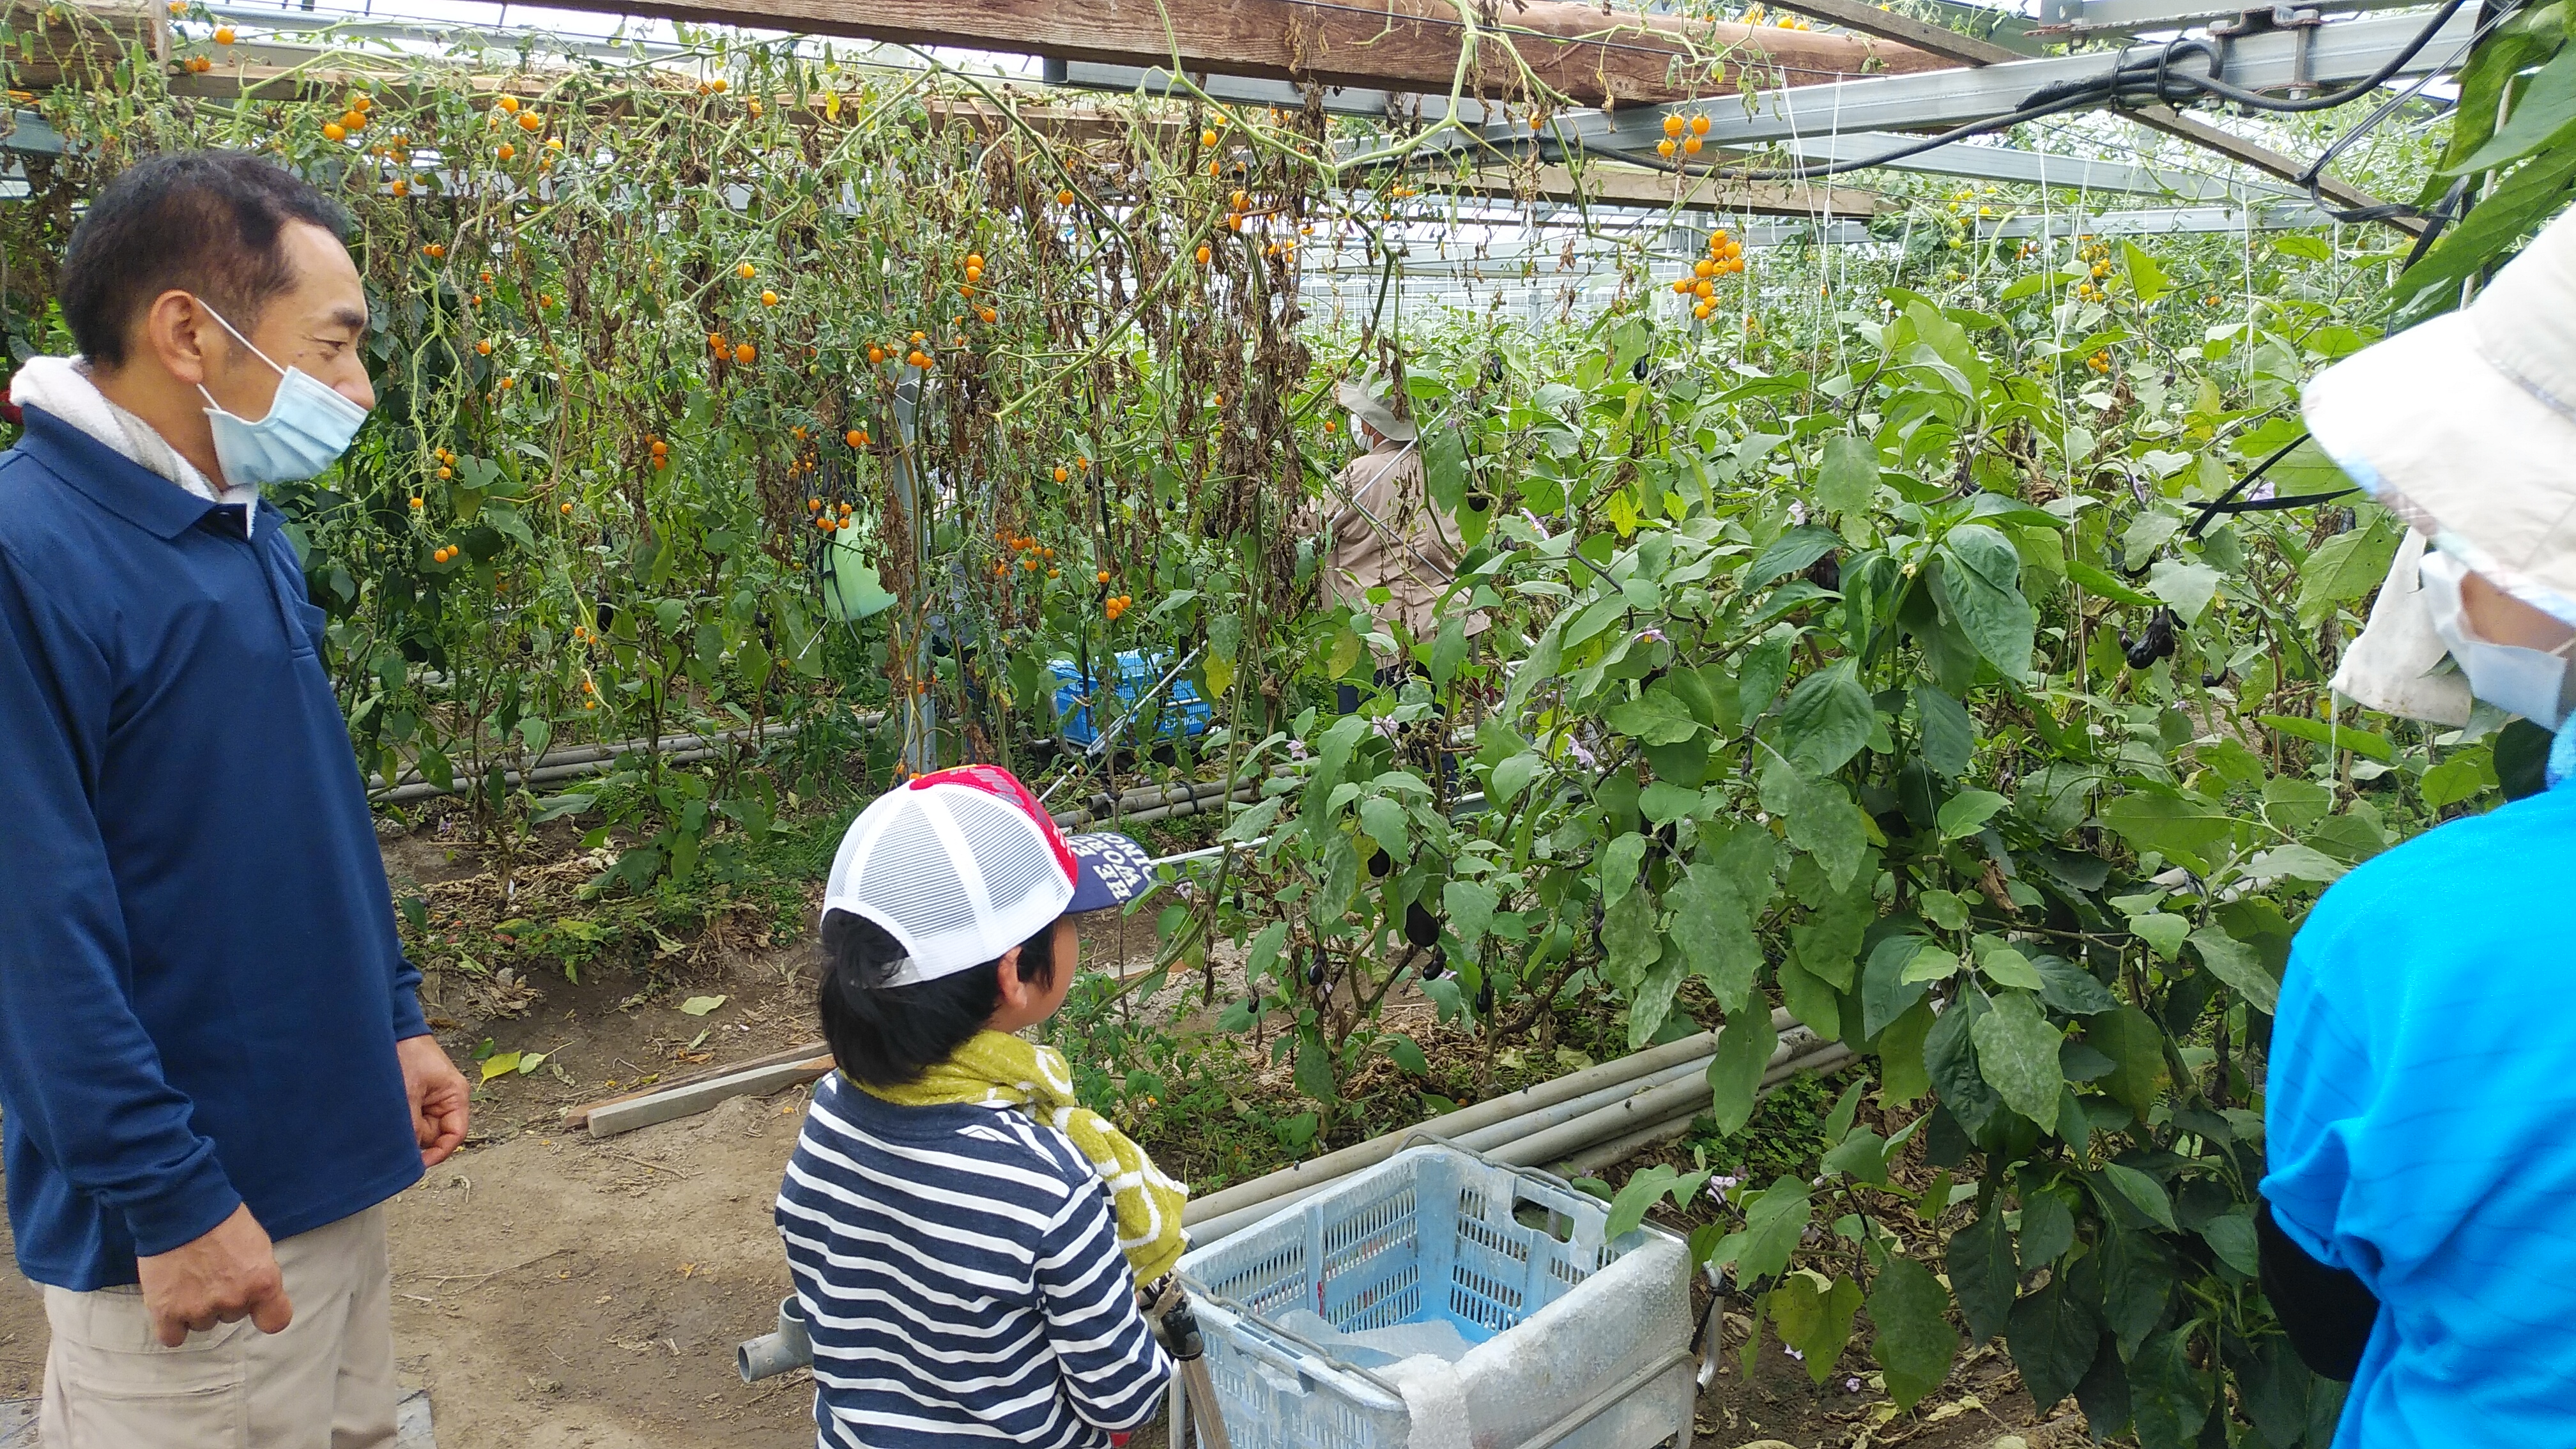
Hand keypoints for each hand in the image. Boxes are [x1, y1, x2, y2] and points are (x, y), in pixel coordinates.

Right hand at [137, 1204, 289, 1346]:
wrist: (179, 1206)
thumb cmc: (221, 1219)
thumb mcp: (258, 1244)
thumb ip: (260, 1273)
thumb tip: (258, 1292)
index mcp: (262, 1281)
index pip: (276, 1320)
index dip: (265, 1313)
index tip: (258, 1308)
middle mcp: (233, 1299)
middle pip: (233, 1316)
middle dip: (225, 1299)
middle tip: (212, 1273)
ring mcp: (199, 1308)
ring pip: (203, 1324)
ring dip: (197, 1308)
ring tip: (189, 1279)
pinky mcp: (167, 1312)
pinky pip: (172, 1337)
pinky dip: (171, 1325)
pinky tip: (171, 1306)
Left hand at [398, 1034, 468, 1167]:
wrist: (391, 1029)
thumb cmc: (407, 1052)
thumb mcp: (409, 1093)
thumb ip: (411, 1125)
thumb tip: (409, 1154)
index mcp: (455, 1096)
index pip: (454, 1135)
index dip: (439, 1152)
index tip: (418, 1164)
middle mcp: (445, 1101)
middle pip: (434, 1134)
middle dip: (415, 1137)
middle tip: (395, 1135)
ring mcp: (428, 1100)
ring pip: (418, 1128)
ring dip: (404, 1127)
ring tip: (388, 1115)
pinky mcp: (413, 1098)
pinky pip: (408, 1119)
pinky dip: (398, 1120)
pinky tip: (386, 1113)